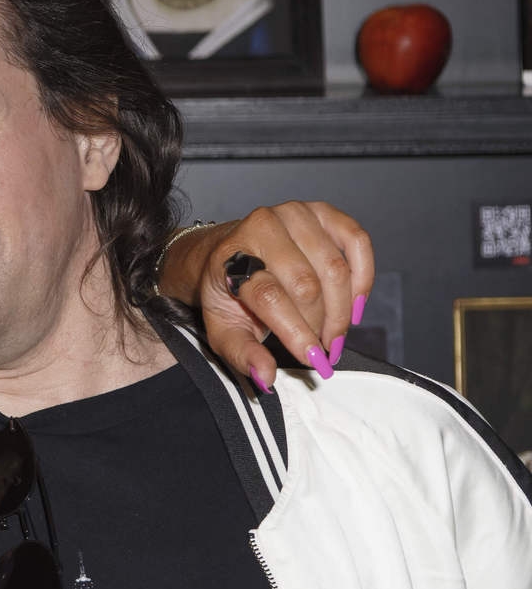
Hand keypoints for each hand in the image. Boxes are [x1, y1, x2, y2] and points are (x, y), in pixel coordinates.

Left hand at [160, 202, 374, 390]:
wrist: (228, 251)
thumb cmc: (230, 292)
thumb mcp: (224, 327)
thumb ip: (242, 354)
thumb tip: (266, 377)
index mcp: (231, 256)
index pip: (270, 296)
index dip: (297, 331)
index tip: (315, 360)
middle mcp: (261, 226)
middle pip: (307, 285)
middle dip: (321, 325)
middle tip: (326, 351)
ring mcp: (293, 213)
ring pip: (334, 268)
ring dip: (342, 309)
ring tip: (336, 334)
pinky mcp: (321, 211)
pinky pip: (357, 241)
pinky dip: (363, 276)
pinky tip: (355, 305)